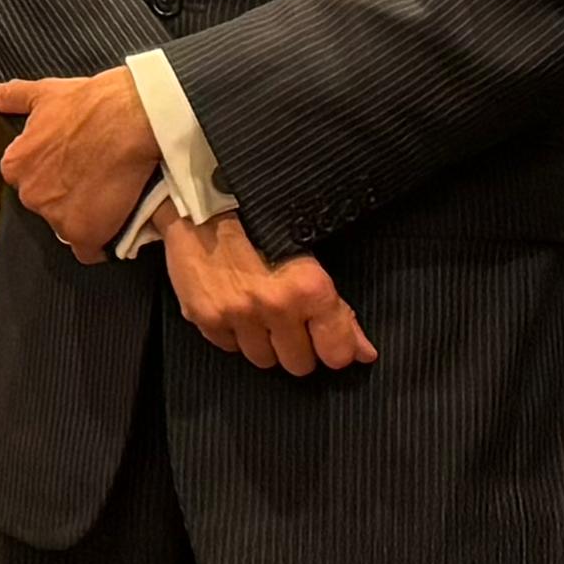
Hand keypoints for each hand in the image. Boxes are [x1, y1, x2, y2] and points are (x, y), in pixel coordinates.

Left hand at [0, 70, 162, 257]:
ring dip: (84, 218)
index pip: (27, 179)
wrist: (131, 118)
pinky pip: (88, 251)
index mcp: (15, 165)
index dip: (51, 174)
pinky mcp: (85, 234)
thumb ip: (12, 97)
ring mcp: (56, 217)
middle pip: (46, 206)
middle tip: (92, 179)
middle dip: (65, 197)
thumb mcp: (45, 93)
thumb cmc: (90, 103)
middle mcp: (30, 195)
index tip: (71, 166)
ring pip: (66, 227)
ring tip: (108, 197)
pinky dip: (99, 242)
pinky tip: (113, 225)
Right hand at [161, 212, 374, 375]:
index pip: (337, 353)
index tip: (330, 340)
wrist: (200, 198)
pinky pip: (229, 347)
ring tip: (260, 312)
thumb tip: (363, 352)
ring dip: (265, 342)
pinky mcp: (204, 318)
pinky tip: (235, 307)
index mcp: (306, 287)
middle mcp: (272, 306)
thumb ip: (337, 309)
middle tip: (291, 320)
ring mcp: (235, 315)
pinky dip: (234, 333)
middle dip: (299, 347)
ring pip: (263, 360)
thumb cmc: (260, 218)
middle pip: (299, 364)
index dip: (337, 349)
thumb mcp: (308, 255)